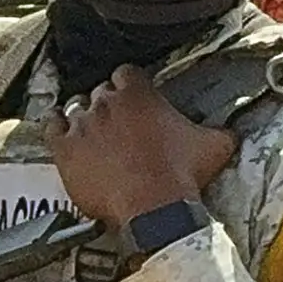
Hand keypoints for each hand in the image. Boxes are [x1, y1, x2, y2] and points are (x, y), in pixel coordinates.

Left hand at [50, 64, 237, 229]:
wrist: (154, 209)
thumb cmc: (181, 176)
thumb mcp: (215, 146)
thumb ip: (220, 130)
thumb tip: (231, 129)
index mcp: (140, 95)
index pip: (127, 72)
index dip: (130, 83)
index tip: (134, 93)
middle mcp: (106, 103)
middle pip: (100, 90)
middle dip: (109, 102)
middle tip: (118, 119)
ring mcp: (82, 125)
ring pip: (75, 107)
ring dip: (84, 115)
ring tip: (92, 129)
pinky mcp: (63, 149)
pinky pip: (51, 126)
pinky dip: (56, 126)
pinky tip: (61, 130)